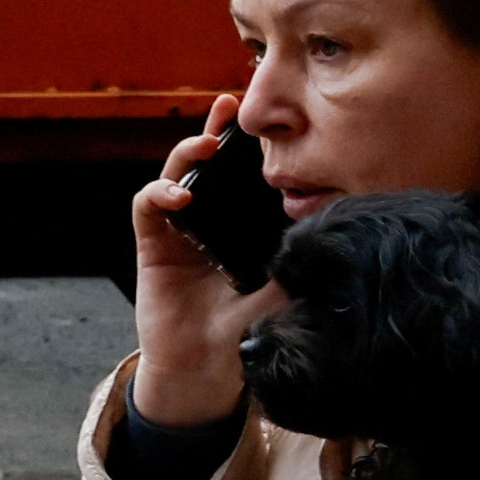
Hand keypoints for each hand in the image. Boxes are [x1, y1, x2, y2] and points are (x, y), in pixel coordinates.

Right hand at [128, 95, 281, 429]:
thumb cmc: (243, 332)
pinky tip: (179, 197)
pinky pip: (148, 207)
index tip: (270, 123)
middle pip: (208, 165)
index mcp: (240, 226)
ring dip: (187, 153)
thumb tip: (331, 232)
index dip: (251, 148)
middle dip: (216, 131)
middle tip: (228, 107)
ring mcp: (178, 230)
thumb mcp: (281, 292)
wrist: (204, 372)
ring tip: (206, 145)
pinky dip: (160, 194)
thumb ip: (297, 263)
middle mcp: (209, 221)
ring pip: (176, 174)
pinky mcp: (152, 245)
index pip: (244, 177)